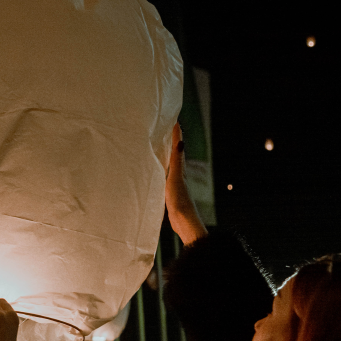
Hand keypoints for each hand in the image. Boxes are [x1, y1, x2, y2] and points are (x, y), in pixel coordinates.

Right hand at [165, 122, 207, 245]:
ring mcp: (173, 183)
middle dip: (170, 141)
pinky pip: (163, 175)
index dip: (176, 134)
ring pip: (169, 164)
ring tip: (159, 144)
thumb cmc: (180, 200)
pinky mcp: (169, 192)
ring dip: (165, 154)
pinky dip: (160, 168)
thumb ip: (177, 161)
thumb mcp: (176, 178)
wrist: (183, 222)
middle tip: (165, 127)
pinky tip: (156, 170)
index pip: (177, 147)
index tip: (173, 119)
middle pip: (174, 153)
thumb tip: (181, 141)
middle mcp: (178, 174)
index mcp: (180, 169)